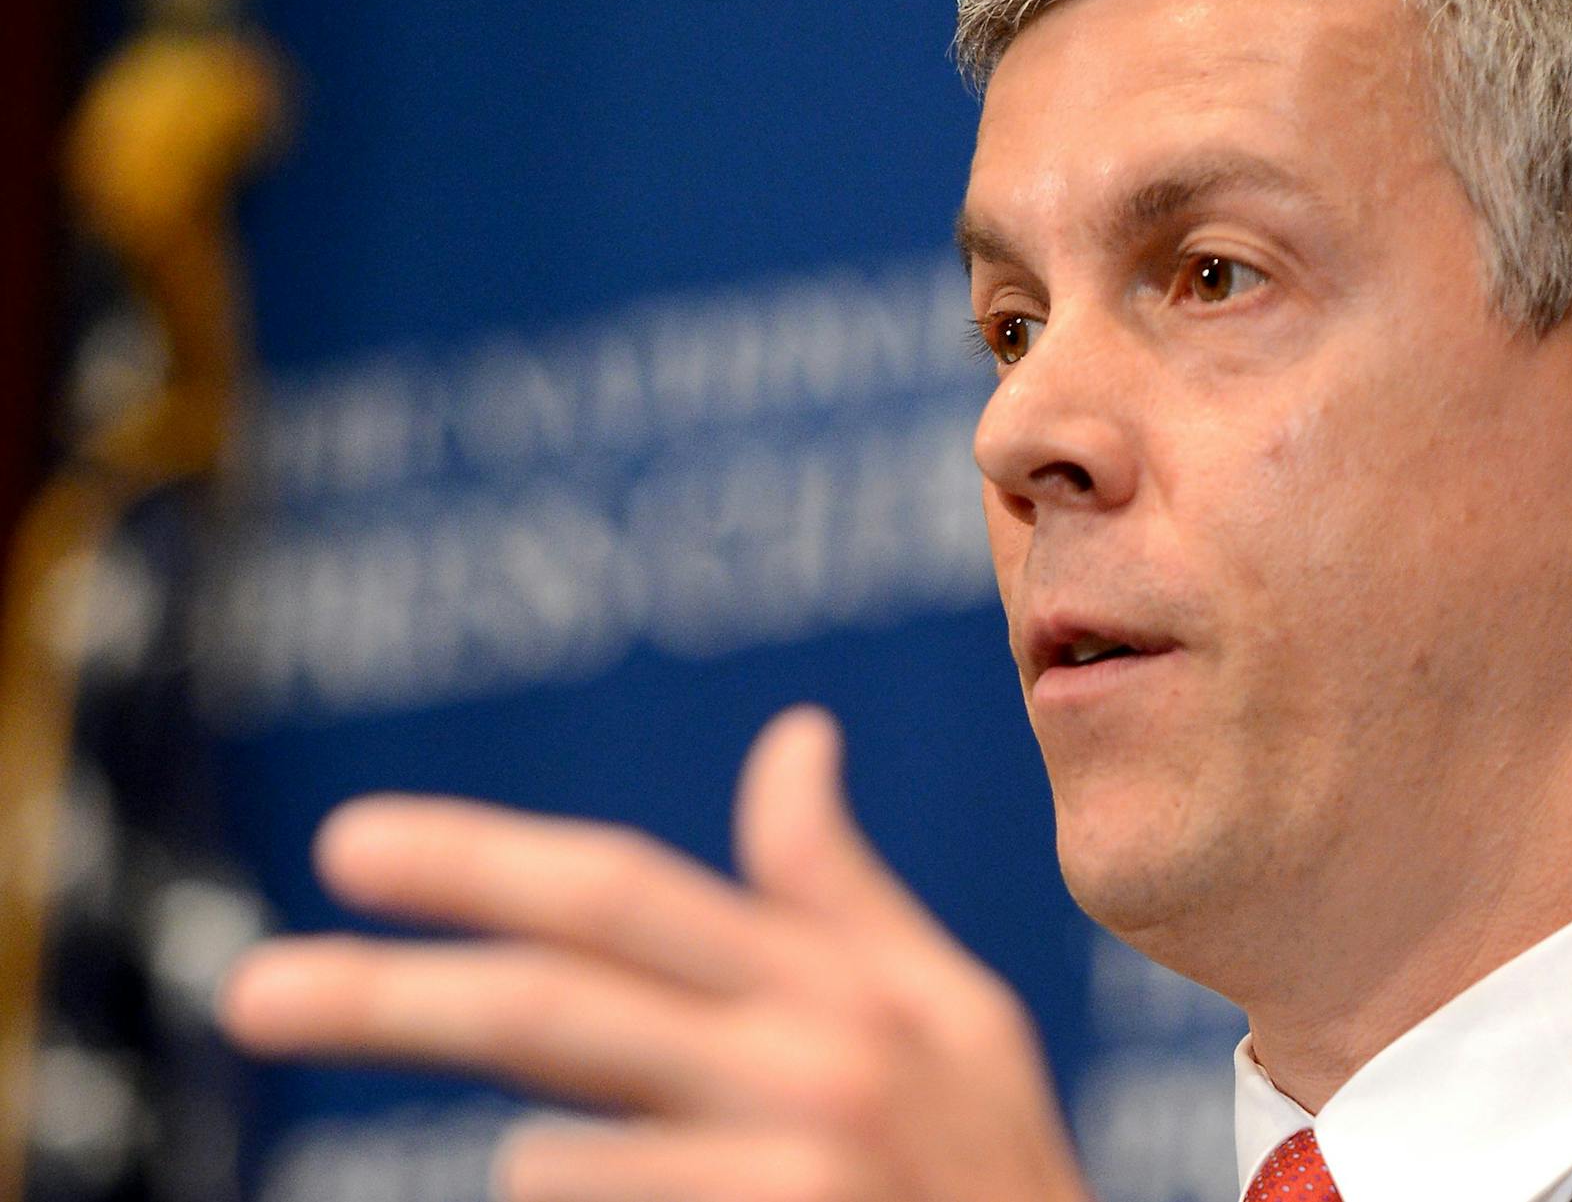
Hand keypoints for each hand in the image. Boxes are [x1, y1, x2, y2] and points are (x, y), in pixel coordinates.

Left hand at [218, 706, 1093, 1201]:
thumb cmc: (993, 1170)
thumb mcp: (949, 1015)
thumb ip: (841, 892)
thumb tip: (792, 740)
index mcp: (845, 980)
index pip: (631, 894)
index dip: (483, 861)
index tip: (351, 847)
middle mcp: (818, 1059)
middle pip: (555, 1006)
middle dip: (389, 991)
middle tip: (251, 990)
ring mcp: (799, 1168)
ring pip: (560, 1146)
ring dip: (525, 1165)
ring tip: (552, 1169)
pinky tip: (577, 1189)